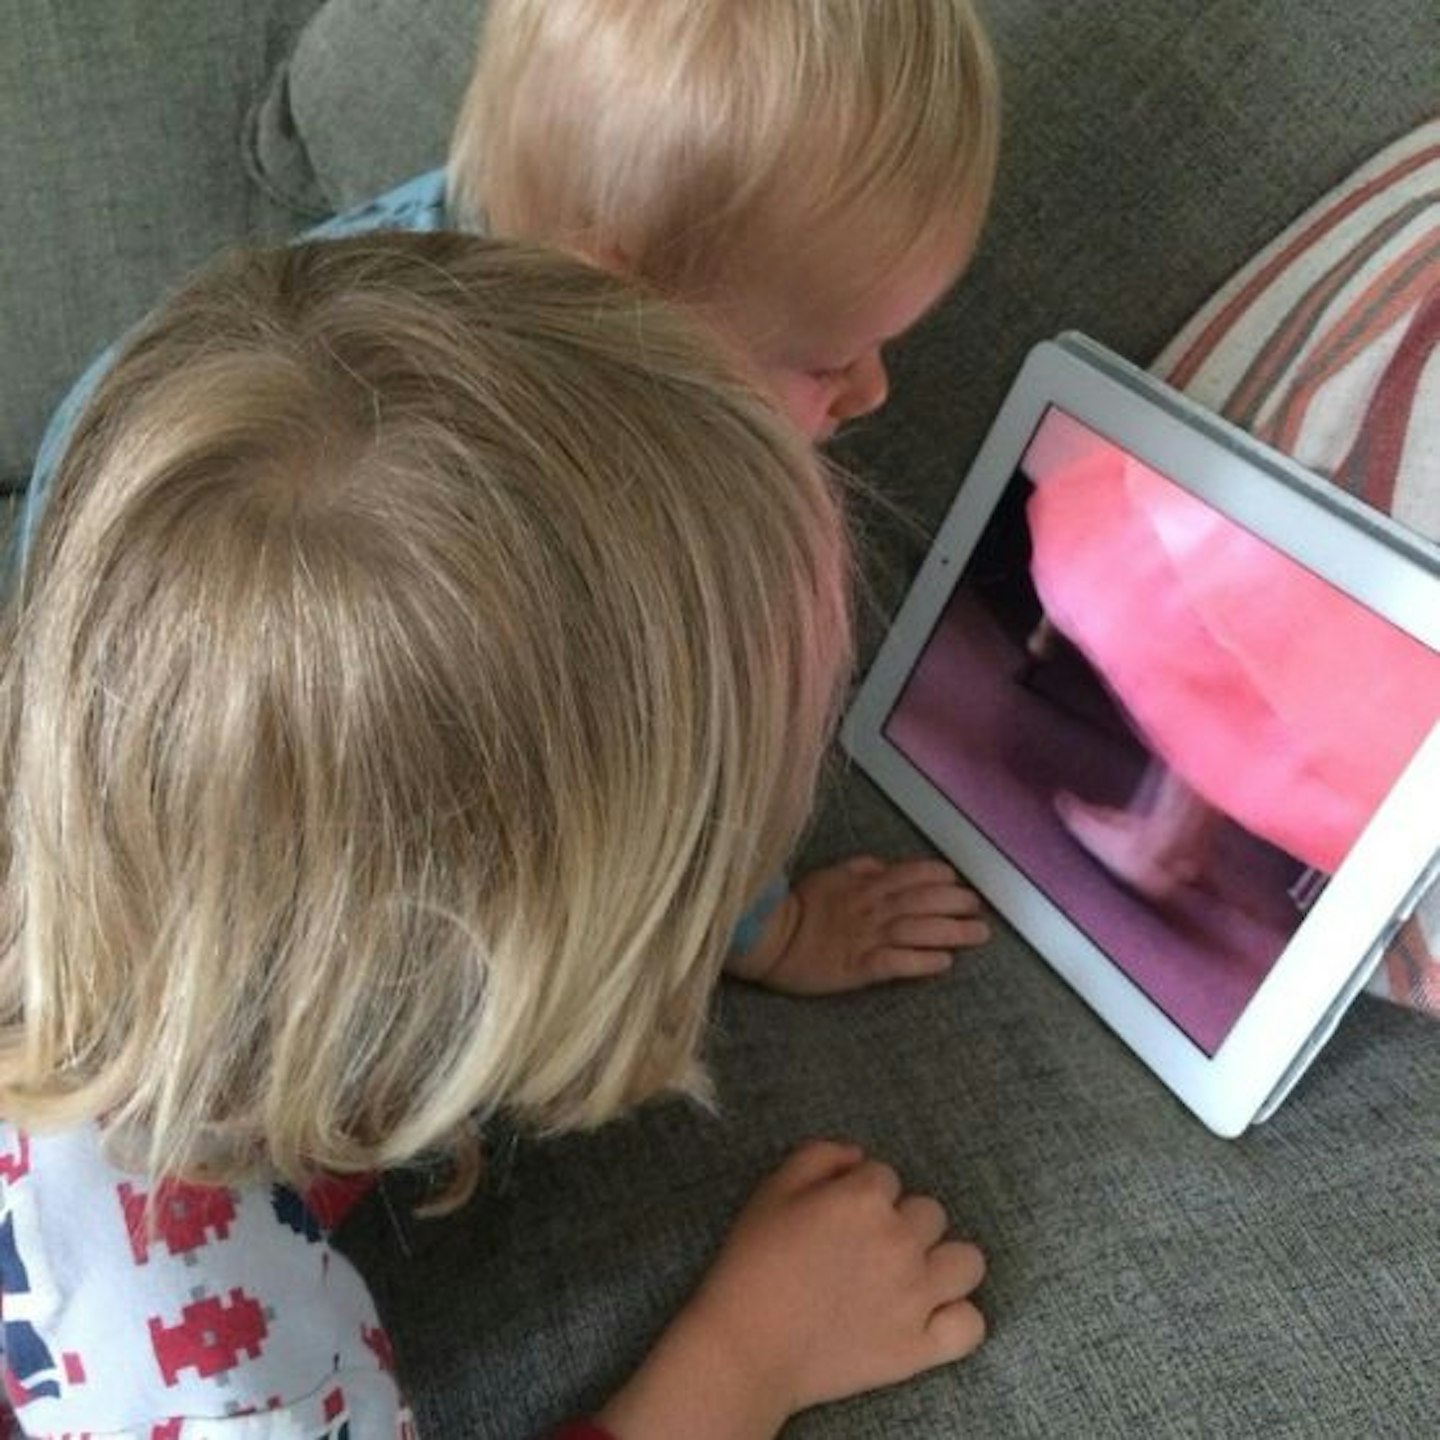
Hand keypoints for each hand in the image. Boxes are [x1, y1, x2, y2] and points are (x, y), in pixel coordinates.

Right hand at [598, 1141, 985, 1438]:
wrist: (747, 1346)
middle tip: (867, 1250)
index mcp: (864, 1198)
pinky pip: (971, 1325)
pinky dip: (955, 1319)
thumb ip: (821, 1155)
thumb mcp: (773, 1188)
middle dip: (902, 1223)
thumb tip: (860, 1157)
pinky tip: (928, 1317)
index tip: (839, 1219)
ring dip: (941, 1263)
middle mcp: (900, 1241)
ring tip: (911, 1277)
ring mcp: (916, 1297)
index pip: (886, 1176)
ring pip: (966, 1261)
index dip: (861, 1193)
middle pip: (930, 1213)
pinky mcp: (920, 1347)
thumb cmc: (754, 1263)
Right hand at [727, 856, 988, 993]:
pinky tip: (944, 962)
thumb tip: (886, 865)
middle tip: (979, 908)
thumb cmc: (797, 906)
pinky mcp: (858, 967)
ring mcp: (866, 938)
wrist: (768, 938)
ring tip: (978, 935)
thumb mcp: (829, 874)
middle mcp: (871, 908)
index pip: (912, 875)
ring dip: (951, 931)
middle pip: (923, 901)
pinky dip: (922, 961)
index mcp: (865, 884)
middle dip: (957, 903)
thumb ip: (860, 867)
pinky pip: (896, 963)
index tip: (959, 883)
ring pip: (917, 930)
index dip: (940, 878)